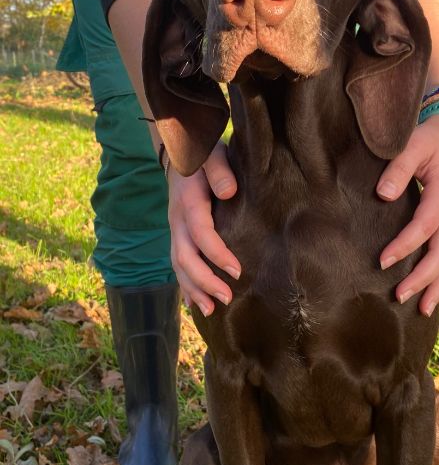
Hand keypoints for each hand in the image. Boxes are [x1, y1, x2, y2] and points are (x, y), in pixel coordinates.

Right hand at [168, 142, 239, 315]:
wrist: (180, 155)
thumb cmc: (203, 155)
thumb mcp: (212, 154)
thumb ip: (220, 170)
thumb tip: (229, 191)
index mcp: (188, 202)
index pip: (200, 233)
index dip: (216, 254)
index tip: (236, 271)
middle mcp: (177, 220)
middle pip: (185, 257)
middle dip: (204, 281)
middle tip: (227, 298)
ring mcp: (175, 231)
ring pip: (179, 266)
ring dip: (194, 289)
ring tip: (214, 309)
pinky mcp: (178, 237)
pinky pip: (178, 265)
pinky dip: (187, 287)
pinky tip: (199, 304)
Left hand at [377, 115, 438, 315]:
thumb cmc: (429, 140)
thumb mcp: (414, 144)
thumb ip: (398, 167)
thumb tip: (384, 194)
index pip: (423, 227)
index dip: (404, 246)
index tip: (382, 261)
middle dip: (422, 278)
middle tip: (399, 296)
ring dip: (437, 286)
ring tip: (421, 310)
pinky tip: (431, 297)